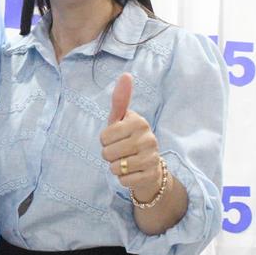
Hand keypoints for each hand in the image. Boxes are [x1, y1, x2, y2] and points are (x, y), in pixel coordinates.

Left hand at [101, 73, 162, 199]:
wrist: (150, 168)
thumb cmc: (129, 140)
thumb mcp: (122, 120)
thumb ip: (121, 99)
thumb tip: (126, 74)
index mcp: (139, 122)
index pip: (104, 136)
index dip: (105, 141)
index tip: (117, 139)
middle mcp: (148, 138)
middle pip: (107, 153)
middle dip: (109, 156)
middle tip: (121, 153)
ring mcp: (151, 157)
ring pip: (115, 167)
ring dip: (116, 168)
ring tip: (126, 162)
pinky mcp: (151, 175)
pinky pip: (123, 180)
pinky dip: (123, 179)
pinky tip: (132, 173)